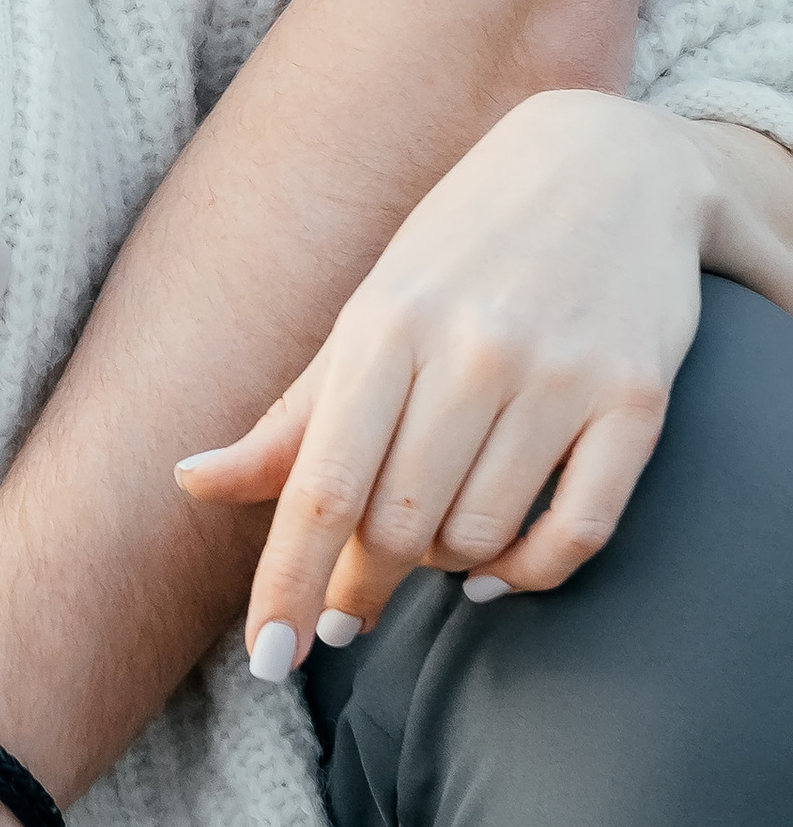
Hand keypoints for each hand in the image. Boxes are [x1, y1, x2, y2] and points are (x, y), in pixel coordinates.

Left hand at [178, 91, 722, 663]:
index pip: (322, 486)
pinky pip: (576, 535)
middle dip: (363, 581)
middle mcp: (471, 350)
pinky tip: (498, 570)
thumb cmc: (467, 245)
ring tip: (435, 536)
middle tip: (353, 595)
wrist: (614, 165)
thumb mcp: (371, 310)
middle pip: (396, 526)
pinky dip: (528, 573)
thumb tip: (190, 481)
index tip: (267, 661)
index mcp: (384, 324)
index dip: (286, 582)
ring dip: (445, 566)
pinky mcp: (637, 399)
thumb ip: (294, 413)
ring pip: (480, 537)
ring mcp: (558, 375)